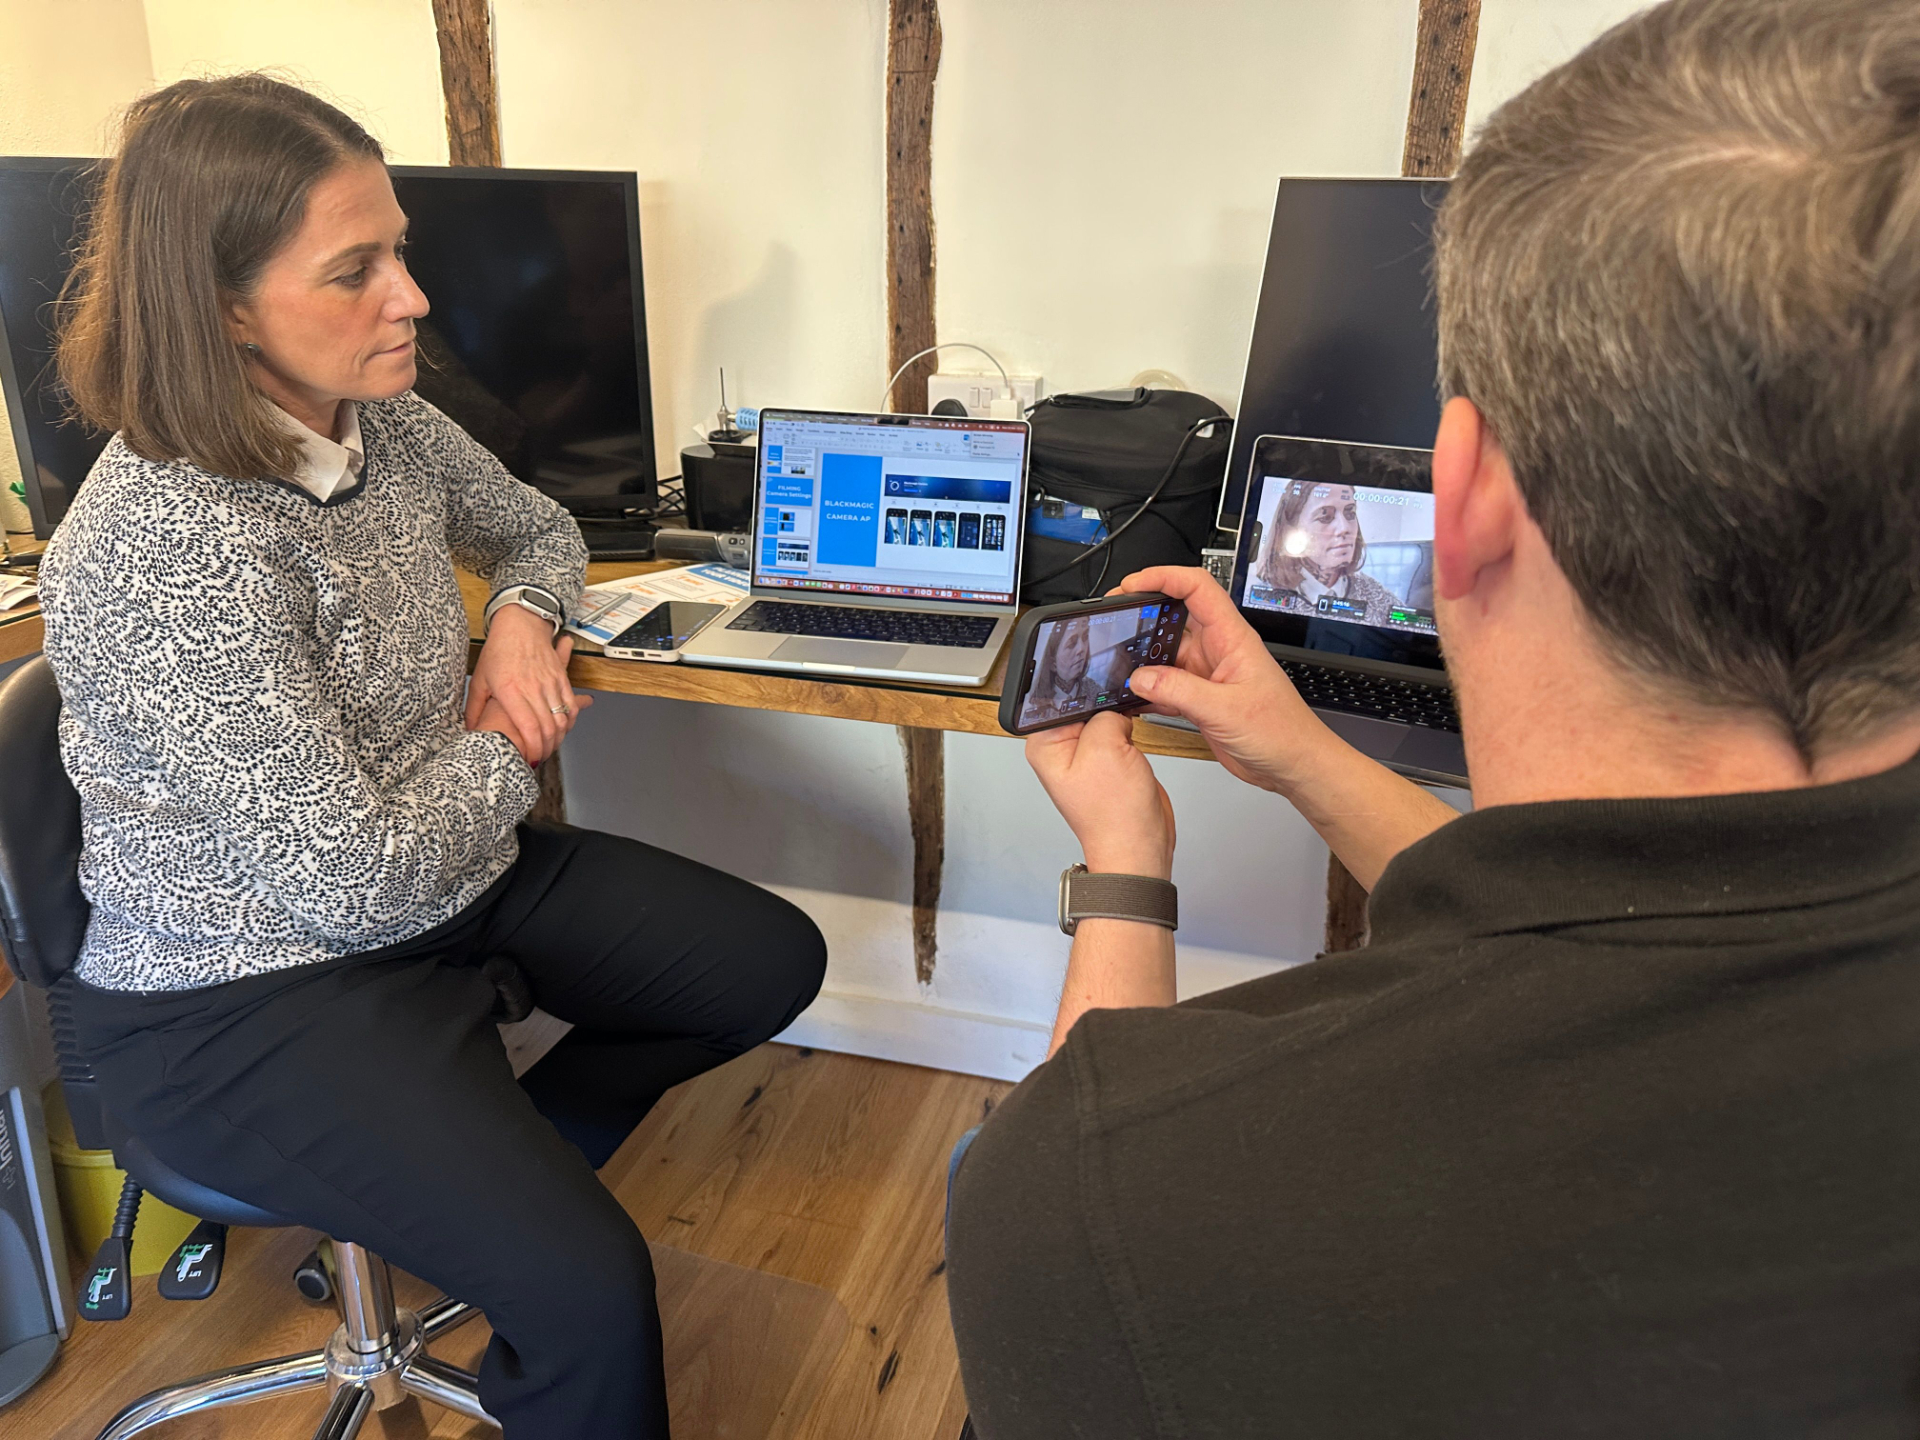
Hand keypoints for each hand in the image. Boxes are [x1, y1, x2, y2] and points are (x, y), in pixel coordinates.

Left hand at [466, 606, 592, 764]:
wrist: (520, 624)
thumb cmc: (498, 650)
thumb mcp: (479, 679)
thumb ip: (473, 707)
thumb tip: (470, 730)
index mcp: (510, 689)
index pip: (528, 727)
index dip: (532, 747)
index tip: (530, 758)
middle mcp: (532, 687)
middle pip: (548, 727)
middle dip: (546, 748)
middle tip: (539, 757)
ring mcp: (549, 682)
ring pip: (561, 718)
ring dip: (558, 738)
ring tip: (549, 746)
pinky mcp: (560, 677)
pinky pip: (570, 704)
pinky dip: (569, 721)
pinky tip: (562, 729)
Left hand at [1025, 711, 1174, 878]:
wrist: (1140, 845)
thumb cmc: (1114, 815)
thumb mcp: (1105, 748)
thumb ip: (1106, 715)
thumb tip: (1115, 709)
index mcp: (1045, 745)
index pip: (1062, 698)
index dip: (1087, 695)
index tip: (1105, 704)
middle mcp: (1061, 749)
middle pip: (1085, 705)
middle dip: (1106, 710)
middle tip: (1116, 732)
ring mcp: (1085, 755)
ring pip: (1105, 718)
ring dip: (1120, 725)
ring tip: (1124, 750)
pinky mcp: (1108, 759)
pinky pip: (1118, 733)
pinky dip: (1130, 735)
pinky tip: (1132, 751)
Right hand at [1113, 566, 1335, 796]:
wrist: (1293, 764)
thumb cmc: (1282, 731)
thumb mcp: (1227, 709)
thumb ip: (1180, 691)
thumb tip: (1141, 677)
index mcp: (1232, 638)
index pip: (1197, 588)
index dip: (1165, 577)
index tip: (1134, 583)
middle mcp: (1217, 650)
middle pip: (1174, 617)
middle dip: (1144, 615)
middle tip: (1115, 619)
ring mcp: (1206, 674)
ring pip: (1165, 654)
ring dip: (1142, 658)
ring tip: (1117, 663)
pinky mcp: (1200, 698)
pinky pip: (1166, 685)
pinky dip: (1147, 689)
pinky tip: (1132, 696)